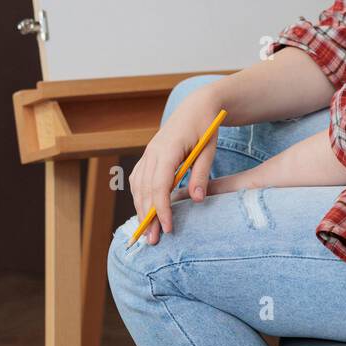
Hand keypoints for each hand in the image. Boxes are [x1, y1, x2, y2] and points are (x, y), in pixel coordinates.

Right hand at [128, 91, 222, 245]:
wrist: (197, 105)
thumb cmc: (206, 127)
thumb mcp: (209, 149)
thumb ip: (202, 175)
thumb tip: (197, 200)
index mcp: (168, 149)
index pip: (159, 185)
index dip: (161, 209)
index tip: (167, 228)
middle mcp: (153, 151)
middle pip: (144, 189)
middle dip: (147, 216)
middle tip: (152, 241)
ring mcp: (148, 152)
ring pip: (137, 185)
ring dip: (140, 208)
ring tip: (146, 231)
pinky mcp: (149, 154)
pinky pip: (138, 177)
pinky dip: (139, 195)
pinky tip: (144, 209)